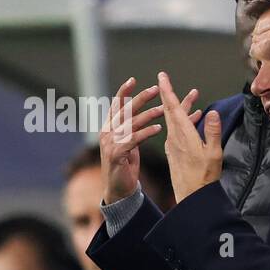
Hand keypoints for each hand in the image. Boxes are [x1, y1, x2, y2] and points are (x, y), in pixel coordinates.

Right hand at [99, 77, 164, 204]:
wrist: (117, 189)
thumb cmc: (124, 164)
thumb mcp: (125, 142)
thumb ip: (129, 127)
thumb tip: (138, 113)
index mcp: (108, 127)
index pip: (115, 105)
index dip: (123, 92)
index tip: (133, 80)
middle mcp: (107, 132)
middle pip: (124, 110)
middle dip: (140, 98)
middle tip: (155, 89)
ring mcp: (110, 143)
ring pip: (130, 123)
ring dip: (148, 114)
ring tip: (163, 109)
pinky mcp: (117, 154)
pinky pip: (134, 139)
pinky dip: (147, 132)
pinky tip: (159, 128)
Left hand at [158, 71, 221, 202]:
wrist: (192, 196)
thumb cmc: (204, 177)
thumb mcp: (213, 153)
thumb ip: (213, 132)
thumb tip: (212, 112)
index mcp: (183, 135)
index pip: (172, 108)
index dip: (167, 91)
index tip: (161, 77)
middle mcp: (175, 137)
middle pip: (171, 111)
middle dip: (170, 94)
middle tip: (165, 79)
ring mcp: (173, 144)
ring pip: (174, 120)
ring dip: (181, 106)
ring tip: (193, 95)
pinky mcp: (175, 151)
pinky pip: (176, 130)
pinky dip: (183, 120)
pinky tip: (192, 118)